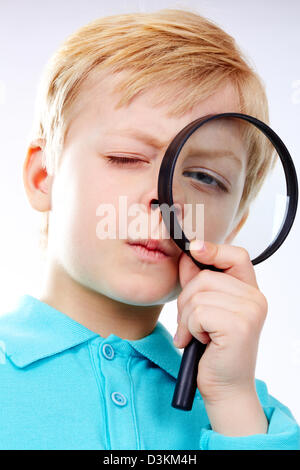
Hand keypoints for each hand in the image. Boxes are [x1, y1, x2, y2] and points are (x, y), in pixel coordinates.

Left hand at [174, 240, 268, 434]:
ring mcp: (250, 311)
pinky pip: (198, 312)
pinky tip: (198, 343)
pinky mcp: (239, 326)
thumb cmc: (213, 351)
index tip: (194, 249)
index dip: (214, 249)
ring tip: (194, 335)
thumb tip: (188, 255)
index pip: (237, 255)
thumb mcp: (204, 311)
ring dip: (185, 318)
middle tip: (189, 324)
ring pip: (197, 295)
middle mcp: (255, 299)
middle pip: (204, 277)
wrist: (224, 388)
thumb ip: (198, 282)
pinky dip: (189, 328)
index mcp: (249, 292)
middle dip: (186, 300)